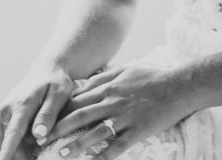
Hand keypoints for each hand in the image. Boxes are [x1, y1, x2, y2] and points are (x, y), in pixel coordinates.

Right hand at [0, 64, 74, 159]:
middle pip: (8, 144)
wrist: (44, 70)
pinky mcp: (0, 116)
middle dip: (20, 157)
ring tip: (35, 154)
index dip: (7, 153)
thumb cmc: (55, 83)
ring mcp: (1, 113)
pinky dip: (14, 146)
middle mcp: (6, 109)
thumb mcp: (59, 96)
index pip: (12, 135)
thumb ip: (48, 115)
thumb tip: (38, 136)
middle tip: (37, 159)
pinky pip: (4, 138)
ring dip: (17, 153)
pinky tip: (30, 147)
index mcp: (21, 105)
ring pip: (4, 143)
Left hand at [45, 61, 193, 158]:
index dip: (59, 110)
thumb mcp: (124, 70)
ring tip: (61, 154)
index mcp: (107, 87)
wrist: (179, 86)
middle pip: (80, 115)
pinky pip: (119, 145)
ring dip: (77, 144)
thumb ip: (103, 76)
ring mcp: (125, 117)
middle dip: (59, 127)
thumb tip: (85, 82)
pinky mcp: (139, 130)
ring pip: (95, 132)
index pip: (77, 99)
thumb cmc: (151, 77)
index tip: (45, 118)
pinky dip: (105, 155)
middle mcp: (112, 101)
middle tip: (42, 138)